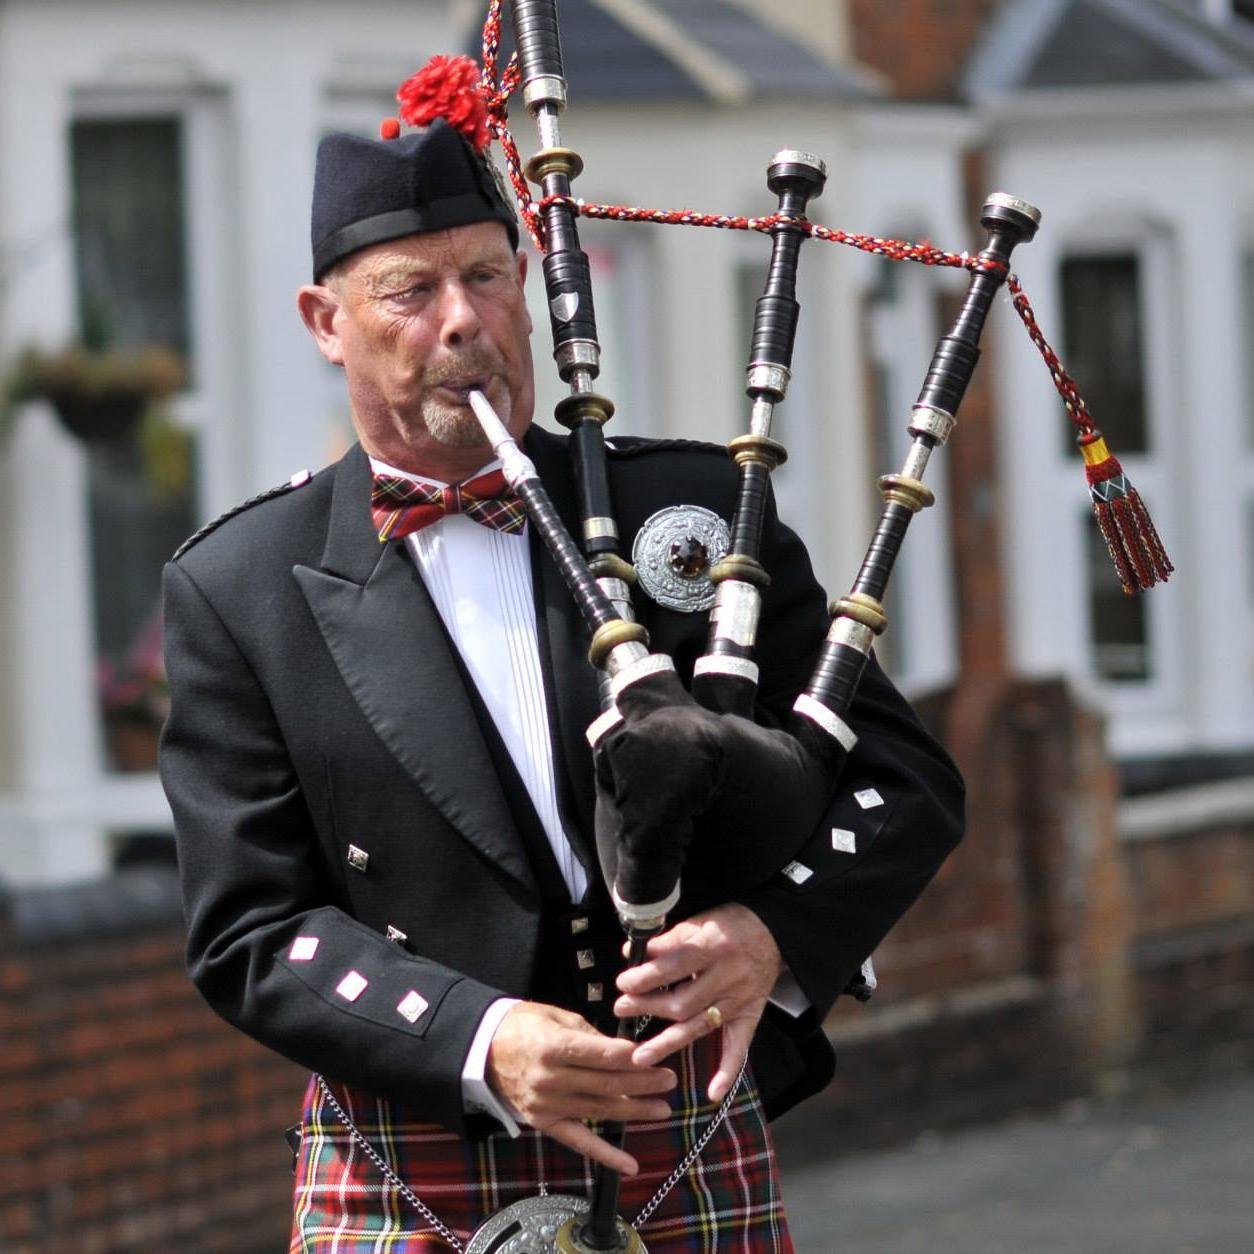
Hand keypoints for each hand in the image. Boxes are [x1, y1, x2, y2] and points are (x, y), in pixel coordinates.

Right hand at [486, 1001, 677, 1174]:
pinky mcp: (545, 1123)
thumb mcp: (556, 1016)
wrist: (482, 1049)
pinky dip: (605, 1155)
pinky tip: (629, 1165)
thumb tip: (622, 1050)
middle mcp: (552, 1079)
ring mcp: (548, 1105)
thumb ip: (589, 1034)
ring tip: (662, 1109)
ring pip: (600, 1111)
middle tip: (669, 1080)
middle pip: (607, 1085)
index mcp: (555, 1047)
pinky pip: (578, 1141)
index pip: (604, 1056)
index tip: (657, 1057)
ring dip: (634, 1112)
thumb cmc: (522, 1025)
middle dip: (643, 1084)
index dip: (634, 1059)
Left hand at [613, 904, 783, 1102]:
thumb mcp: (699, 920)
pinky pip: (739, 1046)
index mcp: (714, 946)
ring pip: (700, 1026)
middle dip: (649, 1007)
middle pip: (683, 1002)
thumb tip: (632, 955)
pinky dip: (727, 1071)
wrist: (773, 931)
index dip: (646, 977)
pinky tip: (712, 1093)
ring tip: (639, 1056)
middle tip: (621, 1008)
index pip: (674, 966)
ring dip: (668, 1042)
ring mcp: (739, 1000)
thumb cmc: (729, 923)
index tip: (623, 982)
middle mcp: (728, 975)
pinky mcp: (750, 1015)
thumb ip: (667, 940)